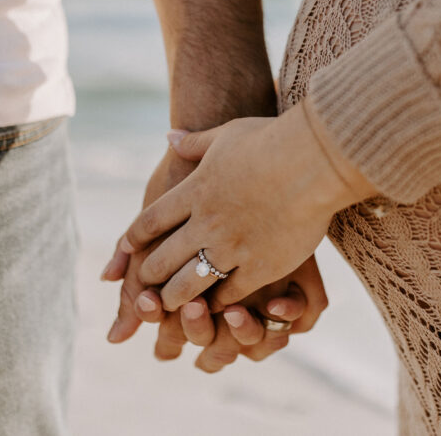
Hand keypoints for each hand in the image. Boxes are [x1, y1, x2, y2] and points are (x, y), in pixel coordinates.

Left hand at [103, 145, 328, 371]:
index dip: (134, 238)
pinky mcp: (260, 266)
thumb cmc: (274, 140)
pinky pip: (229, 293)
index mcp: (195, 191)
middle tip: (144, 285)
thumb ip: (196, 142)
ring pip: (188, 284)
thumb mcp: (227, 134)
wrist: (313, 160)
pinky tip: (215, 306)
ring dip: (174, 298)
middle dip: (149, 275)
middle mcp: (206, 223)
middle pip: (162, 259)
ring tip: (170, 305)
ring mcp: (231, 247)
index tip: (127, 249)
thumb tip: (171, 136)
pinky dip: (218, 302)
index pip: (150, 221)